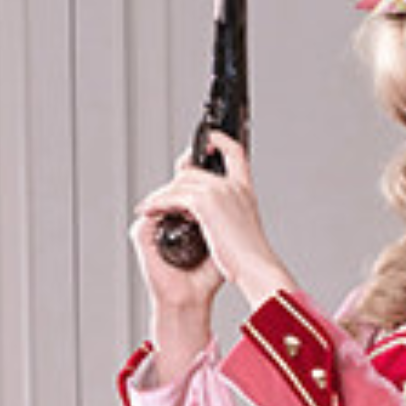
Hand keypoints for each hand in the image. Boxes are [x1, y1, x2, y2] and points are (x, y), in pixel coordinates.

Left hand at [132, 131, 287, 315]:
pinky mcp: (205, 202)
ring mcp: (219, 191)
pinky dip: (158, 203)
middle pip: (194, 170)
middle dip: (173, 182)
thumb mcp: (242, 229)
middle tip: (158, 198)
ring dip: (160, 195)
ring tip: (149, 207)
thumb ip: (230, 216)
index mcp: (245, 190)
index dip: (221, 140)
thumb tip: (217, 219)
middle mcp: (233, 185)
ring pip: (180, 182)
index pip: (235, 153)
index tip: (209, 138)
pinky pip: (174, 197)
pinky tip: (151, 211)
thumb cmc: (251, 257)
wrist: (256, 268)